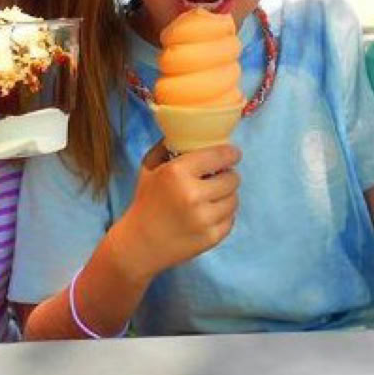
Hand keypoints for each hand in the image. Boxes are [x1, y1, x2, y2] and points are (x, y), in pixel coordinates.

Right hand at [113, 140, 240, 282]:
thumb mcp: (149, 168)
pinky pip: (231, 219)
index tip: (232, 154)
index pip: (220, 156)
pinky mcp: (211, 238)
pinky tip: (209, 213)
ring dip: (226, 195)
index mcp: (177, 172)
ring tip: (213, 196)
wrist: (139, 245)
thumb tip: (188, 130)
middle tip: (218, 177)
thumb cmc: (145, 202)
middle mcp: (193, 195)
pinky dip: (224, 215)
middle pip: (232, 178)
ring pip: (234, 199)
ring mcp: (204, 219)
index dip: (231, 154)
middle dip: (227, 175)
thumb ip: (168, 146)